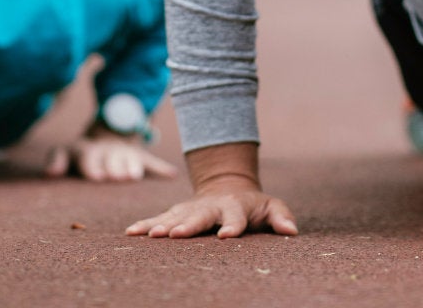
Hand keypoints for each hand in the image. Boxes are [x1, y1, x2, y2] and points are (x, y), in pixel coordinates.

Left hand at [44, 131, 177, 182]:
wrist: (108, 132)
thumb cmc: (83, 152)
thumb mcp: (67, 151)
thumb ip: (56, 160)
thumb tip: (50, 173)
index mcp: (88, 149)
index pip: (88, 156)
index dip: (92, 165)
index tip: (96, 176)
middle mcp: (107, 149)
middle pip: (110, 159)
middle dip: (113, 167)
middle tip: (117, 176)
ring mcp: (125, 152)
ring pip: (130, 159)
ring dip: (132, 167)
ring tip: (134, 176)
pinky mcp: (140, 156)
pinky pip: (151, 162)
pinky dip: (161, 168)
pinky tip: (171, 174)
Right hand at [126, 177, 297, 238]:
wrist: (226, 185)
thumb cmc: (252, 205)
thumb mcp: (271, 206)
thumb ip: (281, 217)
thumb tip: (291, 231)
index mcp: (235, 207)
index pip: (235, 217)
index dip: (232, 226)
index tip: (227, 236)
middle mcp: (210, 207)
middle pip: (199, 217)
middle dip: (188, 225)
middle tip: (175, 234)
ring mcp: (191, 208)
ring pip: (175, 216)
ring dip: (162, 225)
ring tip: (150, 234)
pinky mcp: (176, 212)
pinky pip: (158, 218)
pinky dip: (144, 224)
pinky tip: (130, 233)